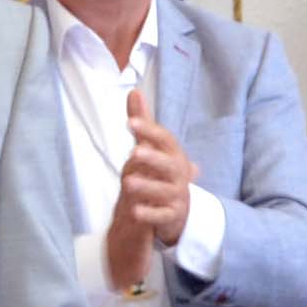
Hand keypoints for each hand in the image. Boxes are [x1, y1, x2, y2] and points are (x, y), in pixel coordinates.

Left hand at [117, 93, 194, 246]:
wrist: (179, 208)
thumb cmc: (162, 172)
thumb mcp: (154, 147)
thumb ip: (143, 123)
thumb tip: (134, 91)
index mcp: (174, 154)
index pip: (164, 139)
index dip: (149, 130)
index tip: (130, 122)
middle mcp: (178, 174)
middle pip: (168, 165)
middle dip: (152, 158)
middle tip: (133, 152)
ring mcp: (177, 195)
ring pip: (163, 191)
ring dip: (147, 186)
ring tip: (127, 182)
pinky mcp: (172, 216)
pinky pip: (162, 216)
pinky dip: (150, 214)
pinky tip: (135, 211)